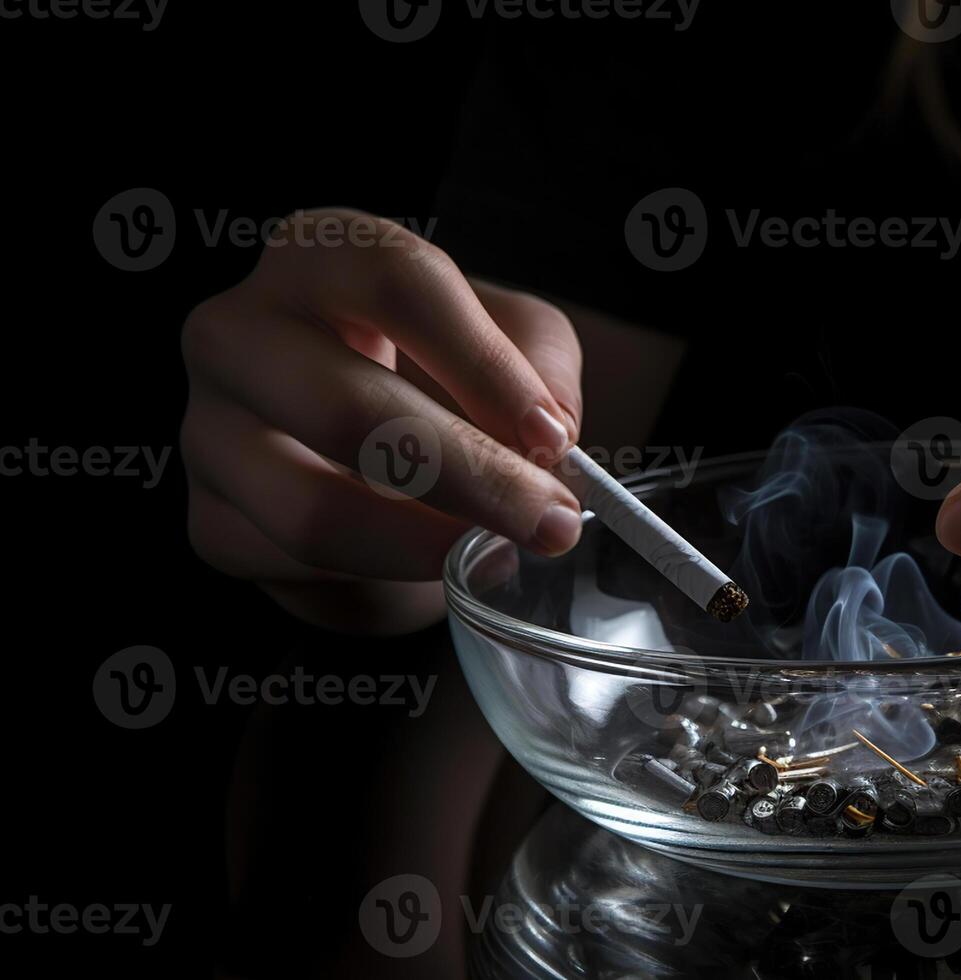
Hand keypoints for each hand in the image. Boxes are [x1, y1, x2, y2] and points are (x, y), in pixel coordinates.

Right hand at [182, 209, 584, 633]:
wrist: (379, 448)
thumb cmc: (446, 368)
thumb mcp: (513, 337)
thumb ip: (540, 365)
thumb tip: (547, 436)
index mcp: (318, 255)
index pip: (396, 284)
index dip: (484, 364)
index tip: (552, 437)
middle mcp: (239, 330)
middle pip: (347, 408)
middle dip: (469, 476)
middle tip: (550, 521)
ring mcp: (208, 429)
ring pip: (312, 509)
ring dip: (428, 546)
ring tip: (502, 555)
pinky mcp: (210, 520)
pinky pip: (300, 569)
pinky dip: (385, 580)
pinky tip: (440, 568)